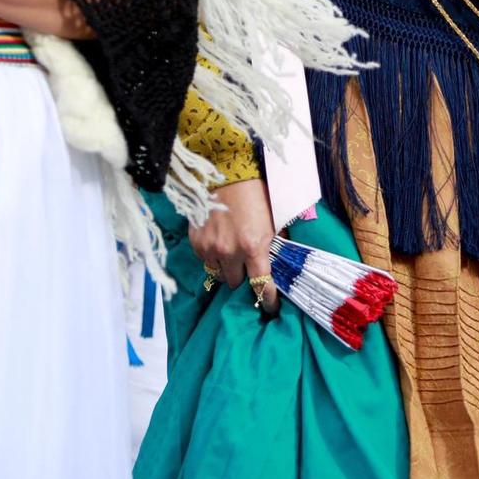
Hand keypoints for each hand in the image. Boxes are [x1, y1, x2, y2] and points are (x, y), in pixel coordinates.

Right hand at [189, 179, 279, 313]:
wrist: (226, 171)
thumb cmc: (255, 193)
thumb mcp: (274, 219)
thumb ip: (277, 243)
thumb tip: (282, 260)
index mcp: (253, 247)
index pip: (261, 286)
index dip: (268, 300)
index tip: (272, 307)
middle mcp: (229, 252)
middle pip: (235, 284)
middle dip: (243, 279)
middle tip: (247, 268)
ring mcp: (209, 248)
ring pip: (218, 275)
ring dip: (226, 269)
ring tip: (232, 255)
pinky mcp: (196, 241)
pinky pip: (205, 261)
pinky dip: (212, 257)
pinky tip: (219, 243)